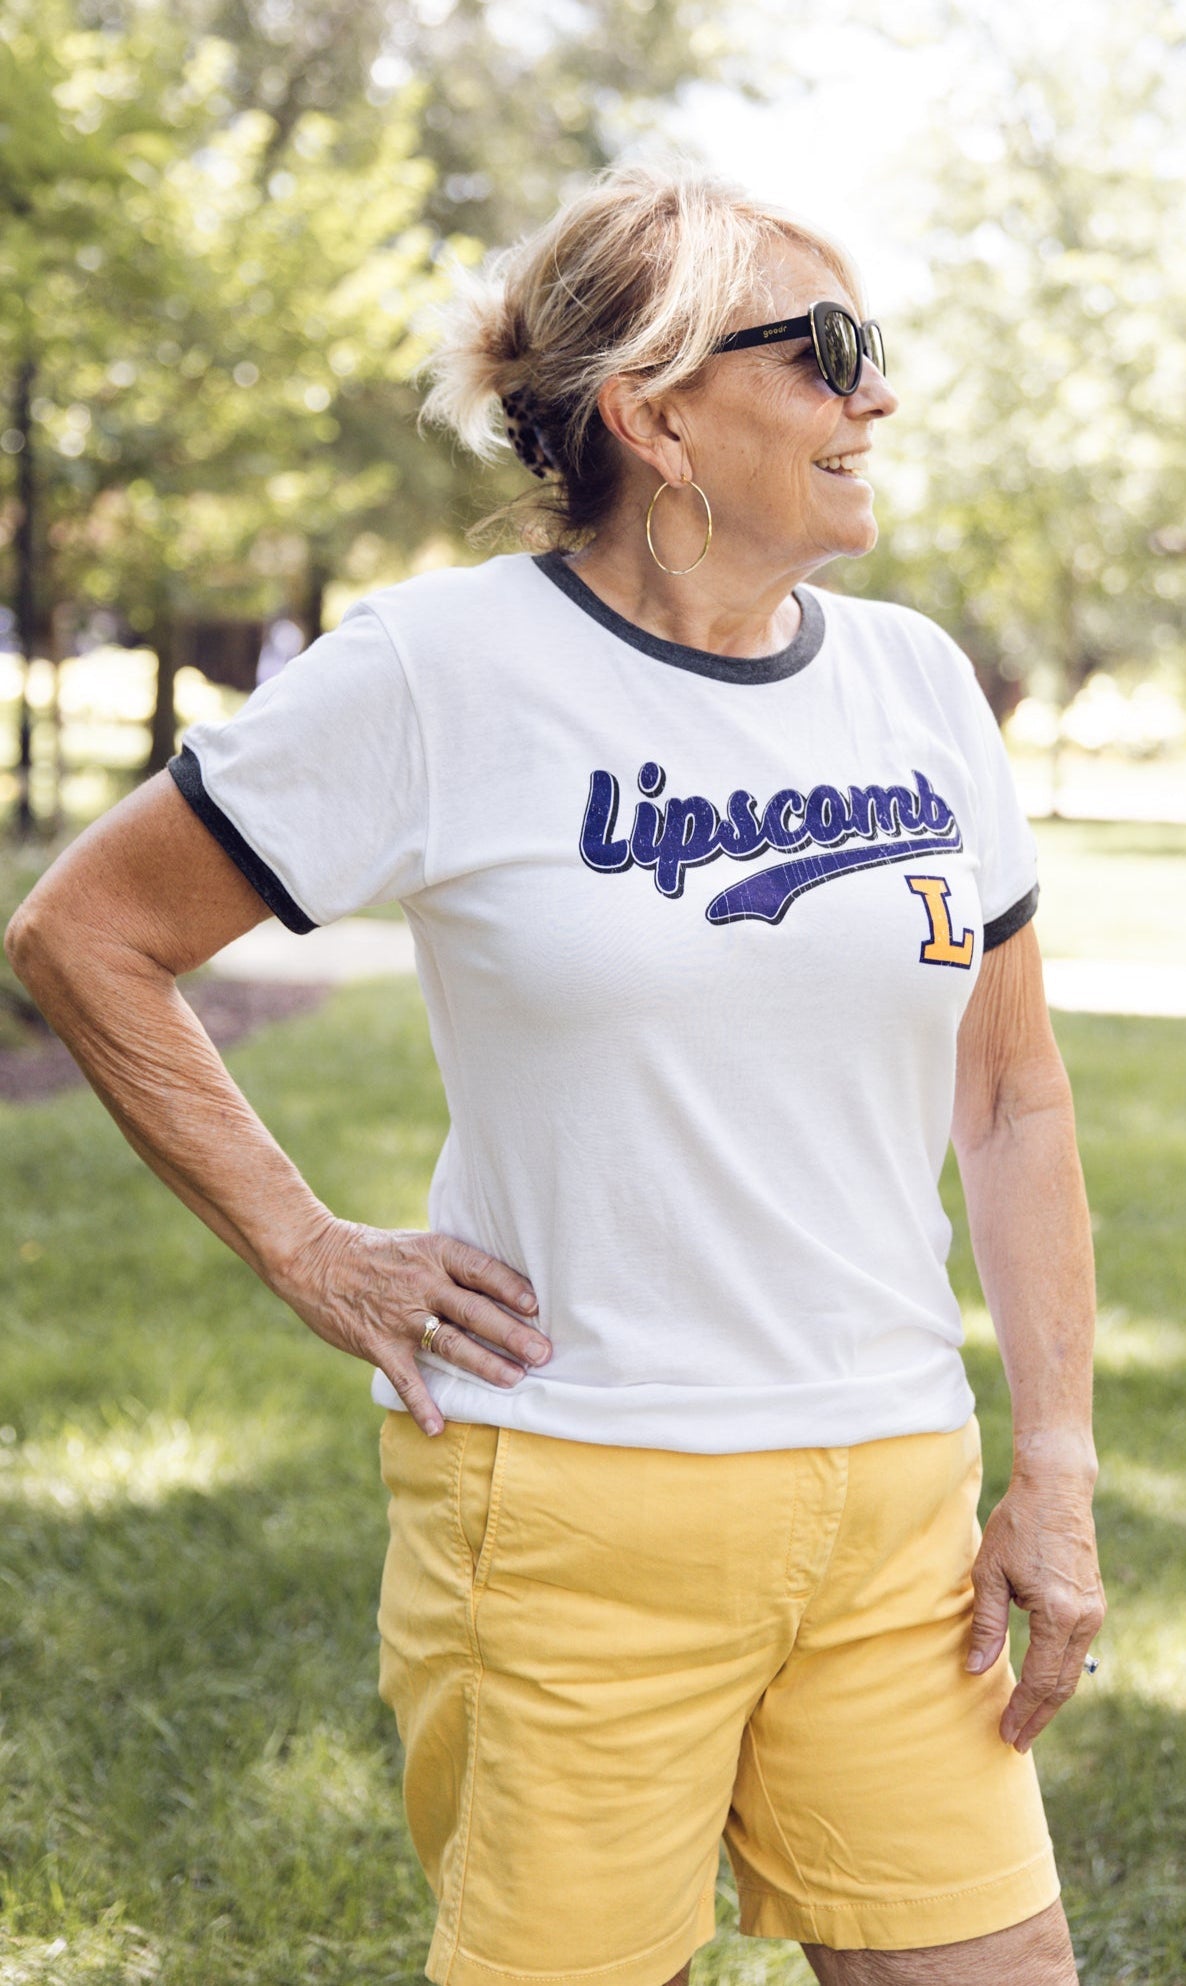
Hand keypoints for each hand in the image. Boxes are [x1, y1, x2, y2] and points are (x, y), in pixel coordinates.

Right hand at [272, 1219, 550, 1434]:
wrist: (313, 1257)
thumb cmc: (372, 1252)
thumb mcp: (417, 1246)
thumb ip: (450, 1268)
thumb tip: (496, 1290)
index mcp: (435, 1254)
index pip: (482, 1270)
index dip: (511, 1288)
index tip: (536, 1306)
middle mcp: (423, 1284)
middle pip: (476, 1311)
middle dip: (512, 1334)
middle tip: (543, 1353)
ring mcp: (400, 1316)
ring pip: (451, 1343)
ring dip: (484, 1364)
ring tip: (513, 1381)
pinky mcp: (378, 1343)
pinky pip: (405, 1379)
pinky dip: (421, 1405)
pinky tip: (438, 1428)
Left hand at [965, 1470, 1105, 1751]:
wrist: (1055, 1490)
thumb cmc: (1017, 1526)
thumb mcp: (989, 1573)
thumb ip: (986, 1624)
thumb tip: (975, 1669)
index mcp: (1058, 1614)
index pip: (1041, 1679)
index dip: (1023, 1711)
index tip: (1007, 1734)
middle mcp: (1084, 1618)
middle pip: (1063, 1684)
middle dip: (1039, 1715)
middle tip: (1016, 1740)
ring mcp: (1093, 1610)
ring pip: (1073, 1670)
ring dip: (1051, 1698)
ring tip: (1027, 1720)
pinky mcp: (1093, 1602)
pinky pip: (1076, 1650)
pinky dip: (1059, 1673)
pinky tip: (1042, 1682)